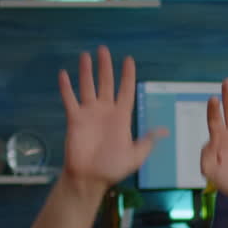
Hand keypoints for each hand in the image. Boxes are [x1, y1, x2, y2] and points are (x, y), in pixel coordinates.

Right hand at [58, 46, 166, 190]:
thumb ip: (147, 141)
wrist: (91, 178)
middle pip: (106, 83)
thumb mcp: (136, 155)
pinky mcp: (75, 119)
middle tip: (104, 49)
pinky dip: (66, 87)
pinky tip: (63, 74)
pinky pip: (70, 99)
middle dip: (105, 67)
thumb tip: (164, 131)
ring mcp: (89, 114)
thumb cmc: (113, 168)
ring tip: (86, 55)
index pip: (125, 91)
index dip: (127, 75)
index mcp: (121, 117)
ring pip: (88, 86)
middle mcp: (105, 111)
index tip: (129, 59)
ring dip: (86, 71)